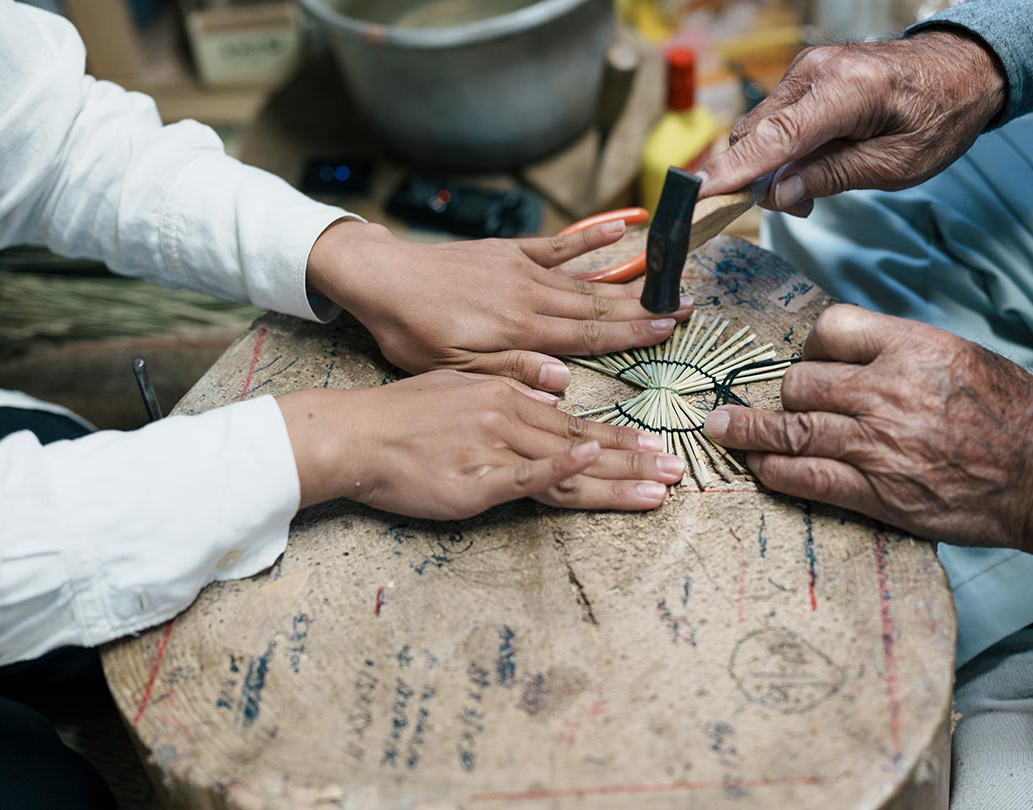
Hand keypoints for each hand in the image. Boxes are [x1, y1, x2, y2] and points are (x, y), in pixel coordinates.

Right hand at [277, 370, 684, 518]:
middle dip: (635, 461)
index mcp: (509, 396)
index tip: (656, 449)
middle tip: (677, 471)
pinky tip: (591, 463)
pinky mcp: (476, 479)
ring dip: (618, 476)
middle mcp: (510, 418)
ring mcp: (495, 447)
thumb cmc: (402, 414)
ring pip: (568, 463)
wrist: (355, 433)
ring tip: (659, 486)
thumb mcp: (462, 385)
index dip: (620, 441)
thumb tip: (550, 393)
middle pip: (584, 445)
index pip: (577, 424)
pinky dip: (560, 466)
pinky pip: (526, 474)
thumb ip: (508, 389)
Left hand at [305, 220, 691, 391]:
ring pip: (585, 280)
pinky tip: (619, 229)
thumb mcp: (455, 368)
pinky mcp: (508, 251)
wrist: (382, 280)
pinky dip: (590, 238)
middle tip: (688, 306)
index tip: (671, 329)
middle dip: (646, 309)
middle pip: (599, 307)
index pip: (590, 336)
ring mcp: (522, 271)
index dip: (634, 334)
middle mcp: (531, 298)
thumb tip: (564, 381)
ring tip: (667, 280)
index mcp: (521, 332)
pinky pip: (557, 245)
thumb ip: (512, 372)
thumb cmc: (414, 333)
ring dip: (629, 281)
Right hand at [696, 30, 1005, 214]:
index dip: (733, 171)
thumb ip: (830, 178)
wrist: (962, 70)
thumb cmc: (938, 117)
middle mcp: (816, 71)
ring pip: (761, 129)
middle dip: (757, 178)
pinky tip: (812, 165)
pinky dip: (781, 148)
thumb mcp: (894, 166)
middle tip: (798, 208)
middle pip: (756, 134)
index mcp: (845, 91)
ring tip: (812, 188)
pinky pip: (776, 118)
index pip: (773, 139)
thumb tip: (776, 197)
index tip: (696, 196)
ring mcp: (807, 69)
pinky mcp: (805, 74)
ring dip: (771, 166)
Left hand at [702, 306, 1032, 555]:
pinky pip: (807, 477)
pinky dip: (775, 469)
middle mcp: (888, 390)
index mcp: (911, 347)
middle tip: (774, 402)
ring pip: (791, 427)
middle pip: (801, 380)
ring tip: (720, 427)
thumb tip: (848, 355)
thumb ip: (900, 351)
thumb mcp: (959, 356)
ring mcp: (879, 443)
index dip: (809, 344)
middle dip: (783, 392)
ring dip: (747, 429)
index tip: (806, 359)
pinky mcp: (879, 491)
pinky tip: (758, 466)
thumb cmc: (1011, 413)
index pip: (831, 327)